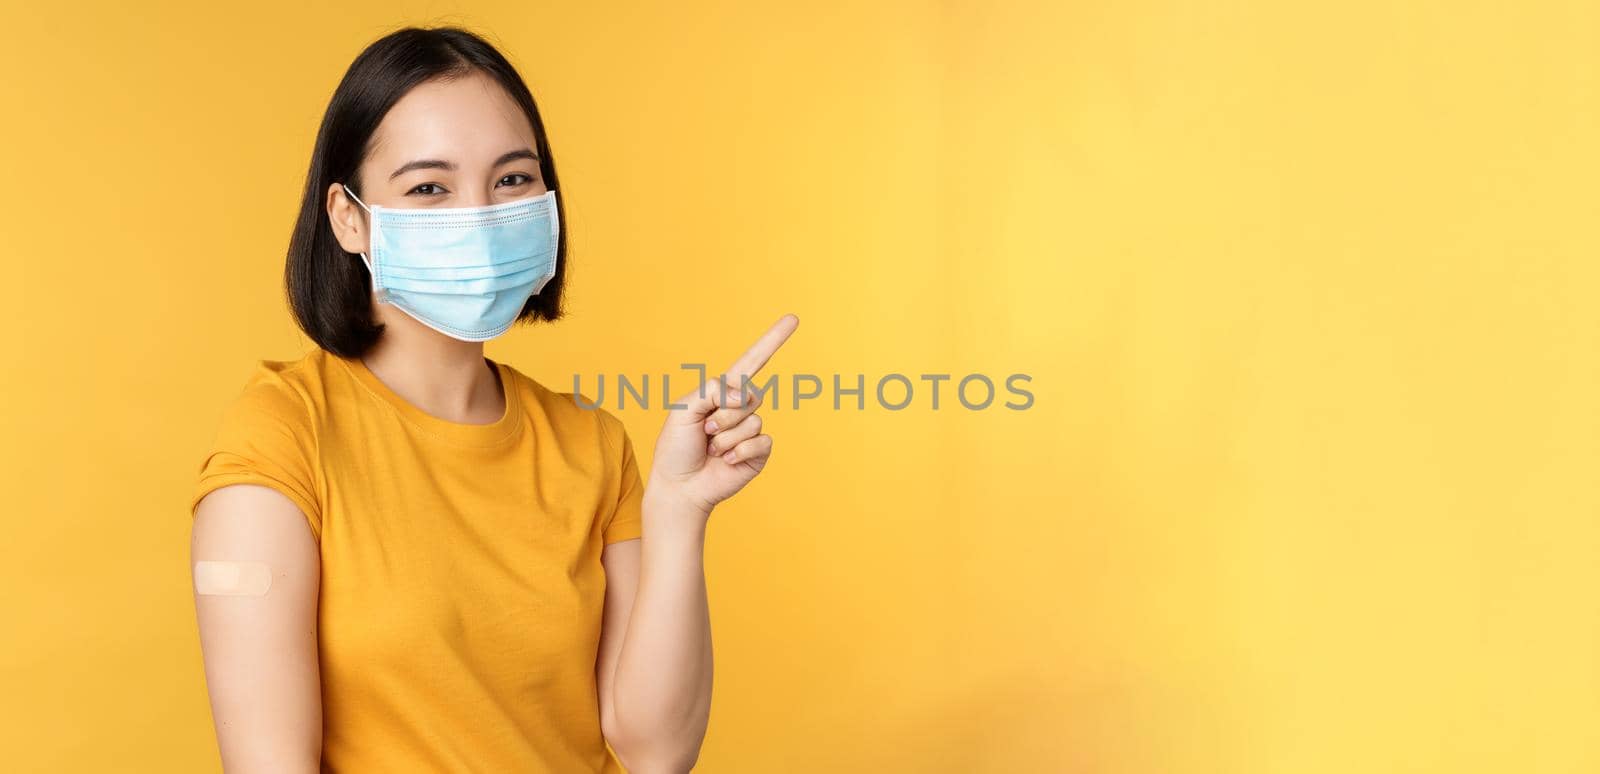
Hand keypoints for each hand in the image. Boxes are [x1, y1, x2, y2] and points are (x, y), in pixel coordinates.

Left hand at [649, 314, 799, 516]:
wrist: (679, 486)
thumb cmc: (676, 447)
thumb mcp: (684, 410)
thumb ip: (711, 390)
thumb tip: (744, 393)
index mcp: (722, 392)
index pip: (752, 361)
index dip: (773, 340)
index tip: (794, 319)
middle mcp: (740, 408)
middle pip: (750, 394)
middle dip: (724, 413)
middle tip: (706, 430)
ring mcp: (751, 430)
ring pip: (752, 420)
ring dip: (726, 437)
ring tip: (712, 448)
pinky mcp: (759, 452)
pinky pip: (761, 441)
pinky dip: (739, 451)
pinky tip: (724, 461)